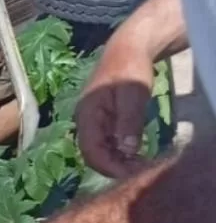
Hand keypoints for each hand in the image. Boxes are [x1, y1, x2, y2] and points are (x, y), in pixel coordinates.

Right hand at [74, 38, 155, 178]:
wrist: (127, 48)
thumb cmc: (130, 69)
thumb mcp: (133, 96)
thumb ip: (128, 124)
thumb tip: (127, 151)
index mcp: (87, 115)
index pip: (91, 151)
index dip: (109, 167)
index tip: (131, 174)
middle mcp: (84, 121)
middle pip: (92, 154)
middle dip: (113, 166)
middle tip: (139, 171)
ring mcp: (92, 120)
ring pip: (99, 150)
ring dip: (116, 160)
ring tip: (139, 164)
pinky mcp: (101, 119)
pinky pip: (105, 142)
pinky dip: (118, 151)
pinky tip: (134, 153)